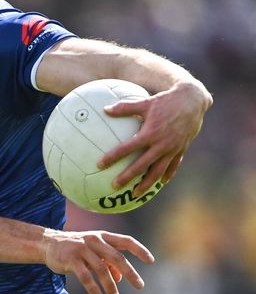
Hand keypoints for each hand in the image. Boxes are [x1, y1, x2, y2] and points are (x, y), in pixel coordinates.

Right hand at [42, 229, 153, 293]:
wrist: (48, 243)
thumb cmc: (75, 247)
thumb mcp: (93, 251)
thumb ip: (108, 262)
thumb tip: (121, 277)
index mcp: (102, 236)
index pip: (125, 240)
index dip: (139, 249)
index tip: (151, 260)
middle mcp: (94, 240)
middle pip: (116, 257)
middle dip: (130, 272)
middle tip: (140, 286)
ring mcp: (82, 248)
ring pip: (102, 269)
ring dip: (110, 285)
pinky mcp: (71, 259)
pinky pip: (86, 276)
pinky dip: (94, 288)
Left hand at [98, 81, 212, 195]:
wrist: (193, 100)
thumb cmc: (166, 100)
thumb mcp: (144, 102)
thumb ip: (124, 107)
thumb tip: (105, 110)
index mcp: (150, 133)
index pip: (127, 148)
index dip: (113, 157)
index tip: (100, 164)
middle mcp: (162, 144)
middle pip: (141, 165)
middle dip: (127, 177)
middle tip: (114, 186)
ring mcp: (173, 149)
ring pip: (158, 171)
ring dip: (146, 184)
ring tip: (135, 193)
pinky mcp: (181, 149)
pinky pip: (173, 166)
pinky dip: (166, 175)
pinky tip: (160, 183)